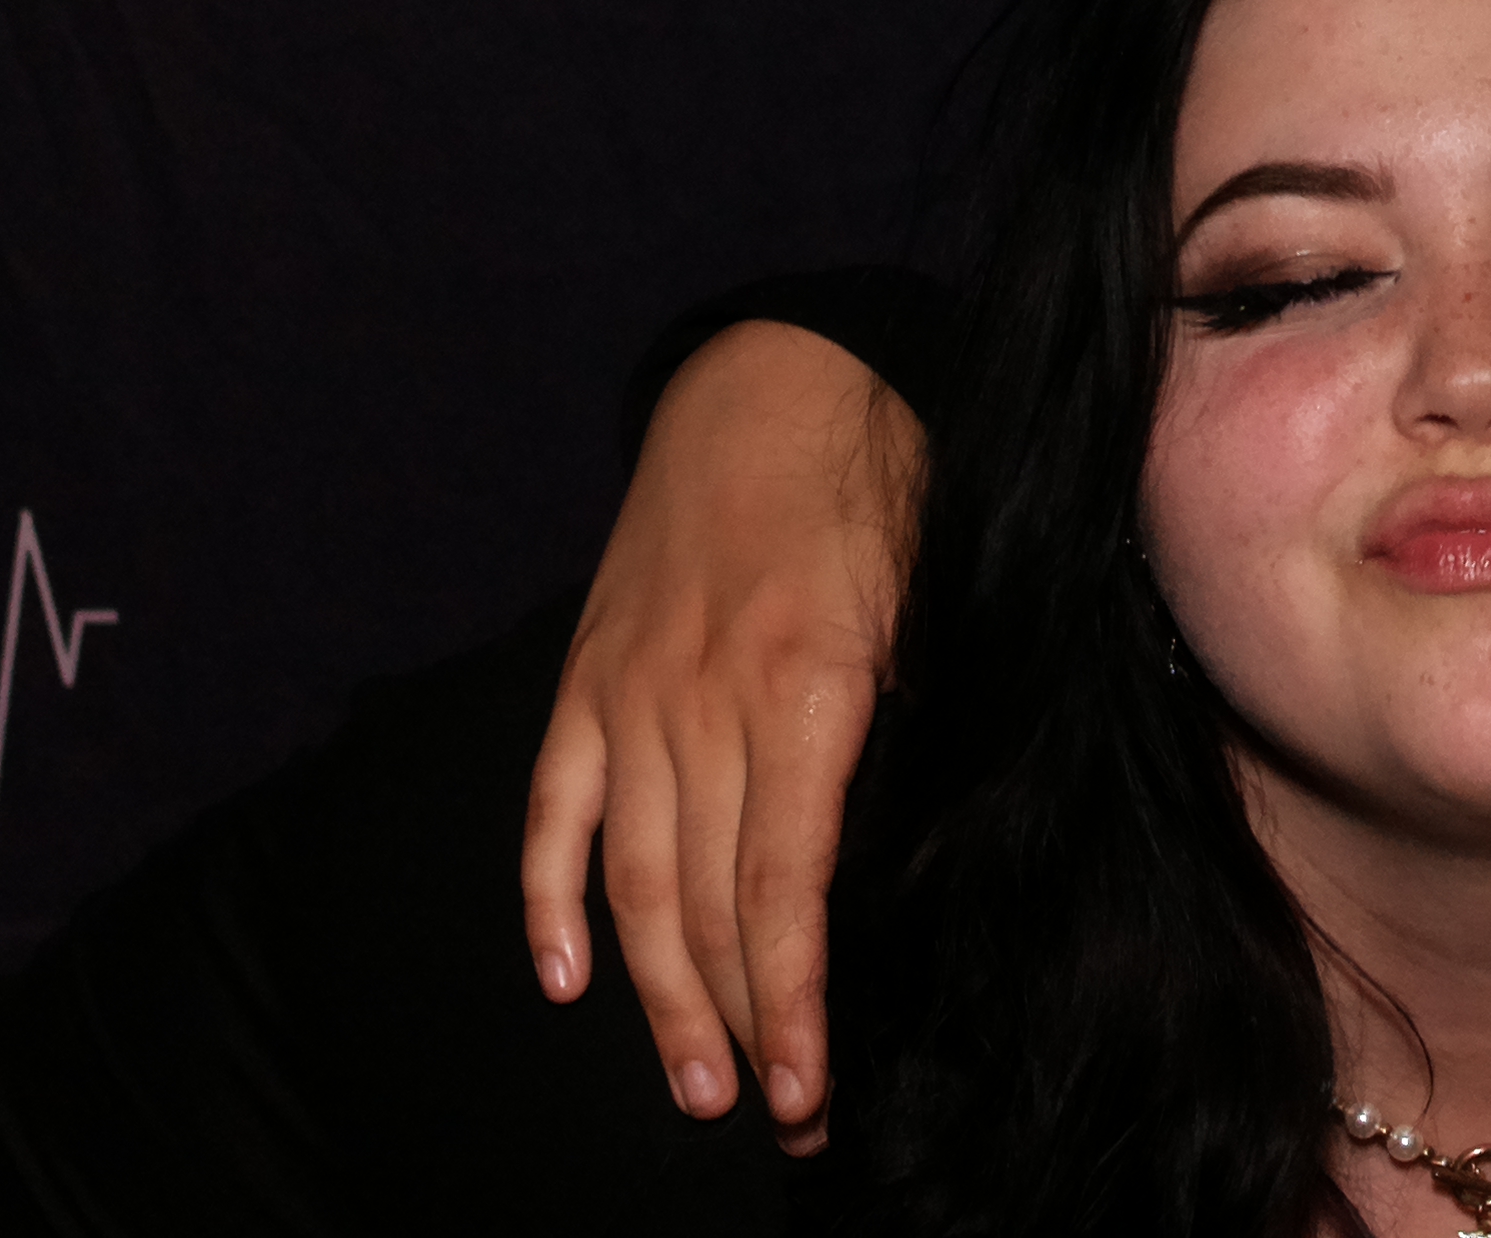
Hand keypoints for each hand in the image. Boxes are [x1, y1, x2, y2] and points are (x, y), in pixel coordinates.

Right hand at [522, 319, 920, 1152]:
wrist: (774, 375)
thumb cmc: (885, 482)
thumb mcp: (940, 591)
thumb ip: (923, 713)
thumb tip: (922, 845)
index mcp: (811, 685)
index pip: (788, 883)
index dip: (793, 999)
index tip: (804, 1091)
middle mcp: (705, 700)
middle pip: (709, 902)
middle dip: (740, 1022)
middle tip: (768, 1114)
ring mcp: (632, 691)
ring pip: (632, 879)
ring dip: (658, 995)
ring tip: (692, 1085)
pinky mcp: (584, 676)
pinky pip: (552, 810)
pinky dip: (550, 900)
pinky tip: (565, 980)